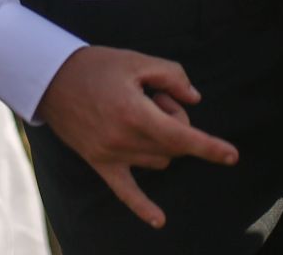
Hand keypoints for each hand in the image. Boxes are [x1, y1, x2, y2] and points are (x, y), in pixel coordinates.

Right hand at [35, 46, 237, 229]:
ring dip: (162, 143)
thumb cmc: (96, 66)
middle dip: (175, 123)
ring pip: (158, 161)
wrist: (51, 79)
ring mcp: (111, 155)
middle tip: (155, 98)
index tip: (232, 155)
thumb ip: (172, 76)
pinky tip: (159, 220)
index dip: (209, 146)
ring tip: (139, 116)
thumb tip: (194, 100)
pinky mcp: (99, 163)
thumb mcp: (136, 60)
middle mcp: (124, 139)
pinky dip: (142, 207)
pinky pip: (125, 191)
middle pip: (172, 146)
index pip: (181, 135)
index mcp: (135, 112)